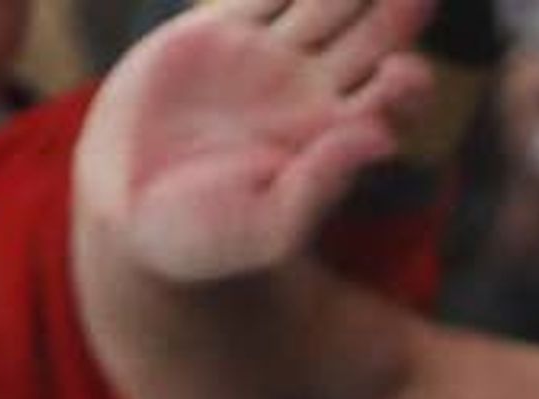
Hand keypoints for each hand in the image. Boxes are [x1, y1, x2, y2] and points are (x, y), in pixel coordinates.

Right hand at [77, 0, 433, 287]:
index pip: (391, 101)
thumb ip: (322, 186)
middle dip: (397, 14)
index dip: (407, 83)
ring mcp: (269, 55)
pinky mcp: (220, 29)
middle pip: (371, 39)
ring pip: (323, 3)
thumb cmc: (210, 236)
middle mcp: (313, 91)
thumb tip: (381, 140)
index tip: (405, 72)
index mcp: (337, 138)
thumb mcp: (269, 228)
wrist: (132, 208)